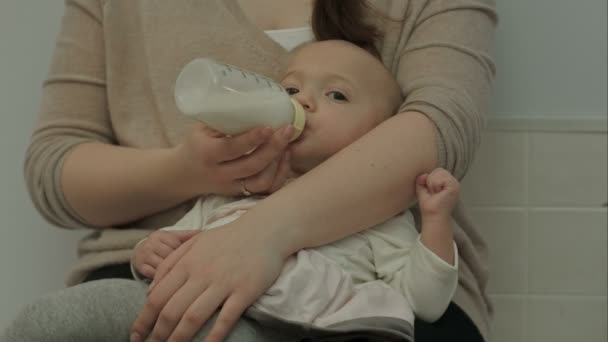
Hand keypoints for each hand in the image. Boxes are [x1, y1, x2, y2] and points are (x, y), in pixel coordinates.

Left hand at [130, 223, 285, 341]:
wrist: (265, 230)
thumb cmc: (228, 238)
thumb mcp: (194, 243)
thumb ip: (170, 264)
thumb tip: (149, 293)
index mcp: (187, 263)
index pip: (157, 297)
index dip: (143, 320)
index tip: (135, 336)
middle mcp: (202, 274)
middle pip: (172, 311)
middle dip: (158, 335)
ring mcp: (224, 283)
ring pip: (193, 317)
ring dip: (179, 339)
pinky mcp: (244, 291)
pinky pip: (225, 318)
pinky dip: (213, 337)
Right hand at [133, 230, 199, 278]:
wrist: (140, 251)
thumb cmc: (161, 244)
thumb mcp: (172, 237)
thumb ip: (186, 235)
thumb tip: (203, 232)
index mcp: (160, 235)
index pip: (176, 244)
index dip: (183, 252)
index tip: (188, 256)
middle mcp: (151, 244)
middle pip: (169, 256)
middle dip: (178, 262)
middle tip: (186, 267)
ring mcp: (145, 256)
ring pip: (162, 266)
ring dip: (171, 271)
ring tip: (179, 273)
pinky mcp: (141, 267)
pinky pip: (154, 274)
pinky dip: (162, 278)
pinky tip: (168, 279)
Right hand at [174, 123, 294, 195]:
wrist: (183, 174)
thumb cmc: (195, 144)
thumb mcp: (201, 128)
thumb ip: (223, 119)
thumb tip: (255, 103)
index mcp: (207, 154)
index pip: (232, 148)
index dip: (252, 138)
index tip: (269, 126)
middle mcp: (220, 174)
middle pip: (252, 166)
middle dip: (273, 148)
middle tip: (287, 130)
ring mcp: (232, 187)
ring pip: (261, 182)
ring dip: (279, 163)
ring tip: (287, 143)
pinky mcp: (242, 194)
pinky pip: (266, 190)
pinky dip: (279, 174)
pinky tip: (285, 157)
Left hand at [415, 168, 459, 217]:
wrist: (432, 215)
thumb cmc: (429, 205)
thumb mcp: (422, 189)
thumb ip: (421, 180)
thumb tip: (423, 174)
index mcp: (448, 182)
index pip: (437, 170)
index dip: (430, 180)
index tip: (431, 192)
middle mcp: (453, 182)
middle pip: (438, 170)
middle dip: (431, 181)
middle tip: (433, 193)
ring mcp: (455, 184)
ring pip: (439, 173)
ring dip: (432, 184)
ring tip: (436, 193)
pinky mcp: (454, 187)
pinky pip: (441, 178)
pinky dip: (435, 185)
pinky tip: (438, 193)